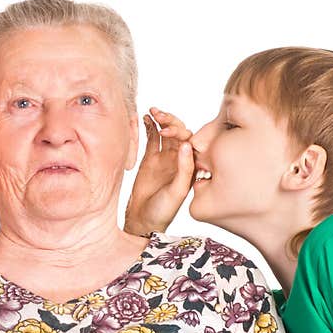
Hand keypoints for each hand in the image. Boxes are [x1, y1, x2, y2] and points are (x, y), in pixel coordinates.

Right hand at [124, 107, 194, 236]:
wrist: (143, 221)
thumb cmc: (163, 211)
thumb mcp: (177, 191)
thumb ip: (183, 169)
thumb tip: (187, 144)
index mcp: (190, 166)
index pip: (189, 140)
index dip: (179, 131)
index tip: (166, 132)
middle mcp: (180, 159)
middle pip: (178, 132)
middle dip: (170, 121)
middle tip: (158, 114)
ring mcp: (165, 158)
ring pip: (165, 132)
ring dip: (160, 120)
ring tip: (151, 111)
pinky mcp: (150, 159)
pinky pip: (152, 138)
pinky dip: (149, 127)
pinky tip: (144, 118)